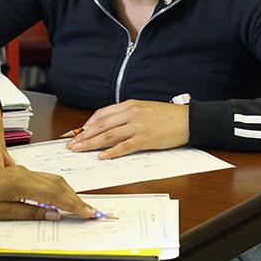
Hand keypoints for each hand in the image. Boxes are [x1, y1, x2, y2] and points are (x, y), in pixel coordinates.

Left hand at [0, 165, 95, 219]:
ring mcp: (20, 171)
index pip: (55, 193)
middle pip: (57, 183)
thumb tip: (54, 214)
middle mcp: (24, 173)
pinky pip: (42, 178)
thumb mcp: (2, 213)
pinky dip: (55, 187)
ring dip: (67, 191)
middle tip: (90, 211)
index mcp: (21, 182)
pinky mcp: (16, 172)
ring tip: (78, 205)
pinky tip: (58, 196)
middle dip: (75, 198)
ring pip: (51, 179)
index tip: (88, 213)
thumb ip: (30, 212)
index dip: (73, 204)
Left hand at [67, 99, 189, 158]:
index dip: (87, 124)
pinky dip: (111, 152)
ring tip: (80, 150)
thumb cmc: (167, 115)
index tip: (78, 133)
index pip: (102, 114)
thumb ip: (127, 115)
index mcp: (129, 105)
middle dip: (83, 135)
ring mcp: (138, 126)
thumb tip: (109, 125)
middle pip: (101, 125)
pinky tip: (101, 156)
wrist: (188, 120)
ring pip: (108, 136)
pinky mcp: (145, 139)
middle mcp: (131, 114)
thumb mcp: (144, 108)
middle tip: (71, 144)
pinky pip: (124, 147)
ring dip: (91, 144)